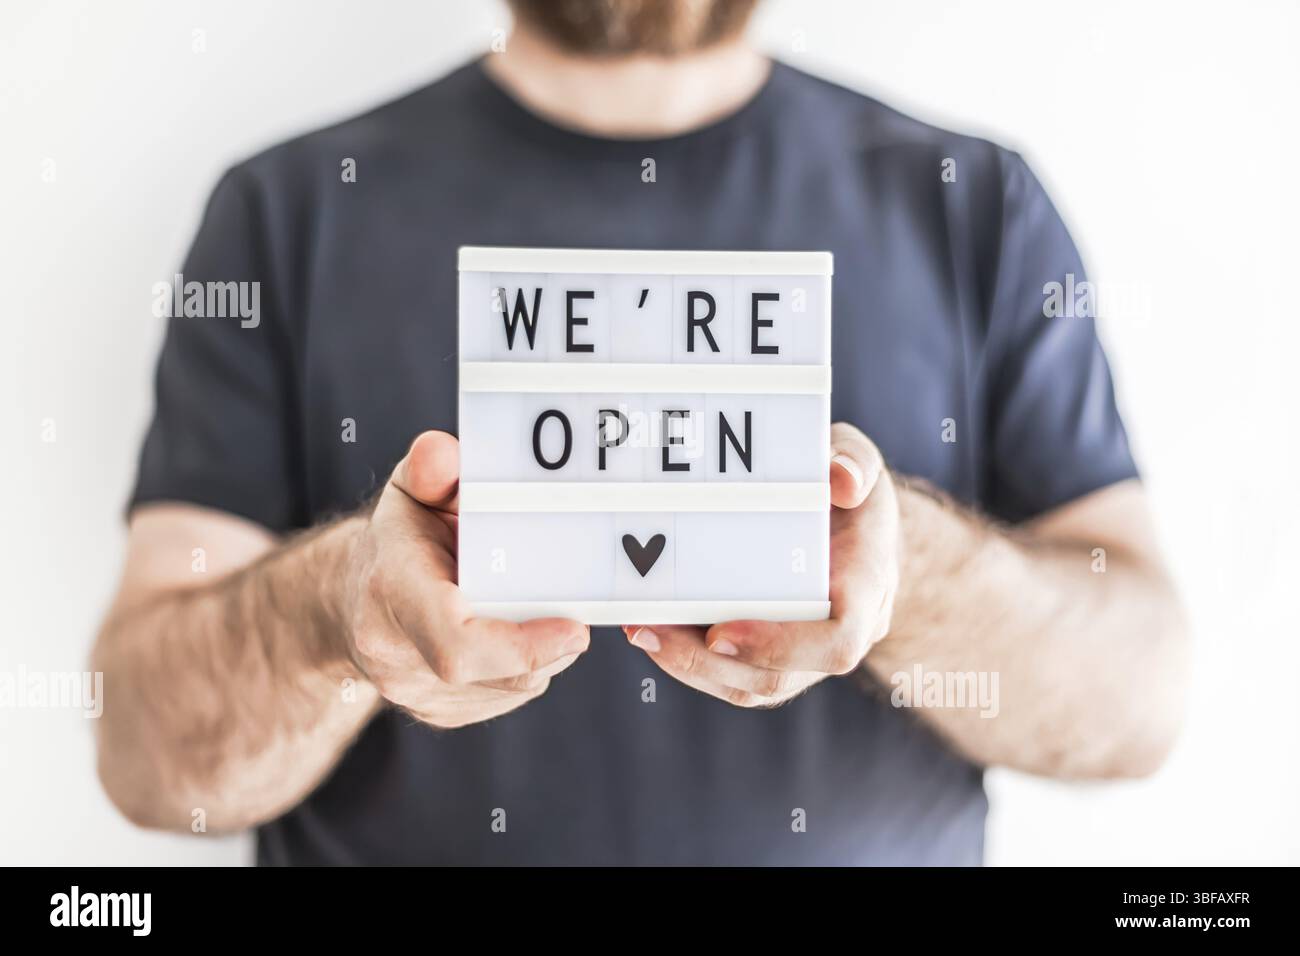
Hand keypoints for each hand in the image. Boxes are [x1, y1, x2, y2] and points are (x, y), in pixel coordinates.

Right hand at [341, 431, 589, 726]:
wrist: (352, 600)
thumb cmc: (399, 538)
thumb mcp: (411, 490)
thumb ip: (432, 468)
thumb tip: (442, 452)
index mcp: (391, 594)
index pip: (457, 643)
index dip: (522, 645)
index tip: (575, 628)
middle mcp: (396, 655)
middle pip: (497, 672)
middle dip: (549, 643)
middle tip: (577, 610)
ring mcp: (416, 694)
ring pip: (512, 687)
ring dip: (543, 652)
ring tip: (536, 605)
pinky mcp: (439, 714)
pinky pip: (506, 695)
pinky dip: (527, 665)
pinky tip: (519, 630)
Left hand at [622, 422, 899, 706]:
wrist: (858, 530)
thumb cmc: (850, 491)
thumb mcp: (860, 461)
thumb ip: (856, 463)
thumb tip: (841, 481)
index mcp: (866, 591)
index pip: (836, 642)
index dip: (779, 645)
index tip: (720, 631)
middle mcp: (840, 636)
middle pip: (776, 677)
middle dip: (708, 661)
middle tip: (650, 629)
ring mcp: (805, 656)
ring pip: (748, 685)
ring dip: (689, 666)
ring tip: (640, 629)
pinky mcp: (772, 657)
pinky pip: (733, 674)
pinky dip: (689, 660)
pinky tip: (651, 629)